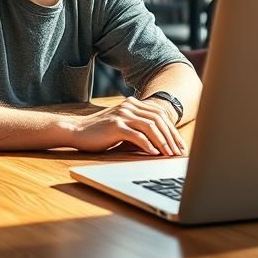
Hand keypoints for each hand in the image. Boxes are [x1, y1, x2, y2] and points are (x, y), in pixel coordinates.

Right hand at [69, 97, 186, 155]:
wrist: (77, 131)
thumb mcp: (122, 126)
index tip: (180, 144)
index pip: (160, 115)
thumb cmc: (101, 133)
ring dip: (162, 142)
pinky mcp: (116, 126)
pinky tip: (154, 153)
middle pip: (159, 119)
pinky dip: (148, 145)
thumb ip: (139, 129)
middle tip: (178, 151)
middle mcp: (130, 106)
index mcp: (133, 103)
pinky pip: (137, 135)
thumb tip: (161, 144)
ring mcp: (122, 114)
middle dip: (171, 137)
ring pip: (151, 126)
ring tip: (169, 154)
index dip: (172, 130)